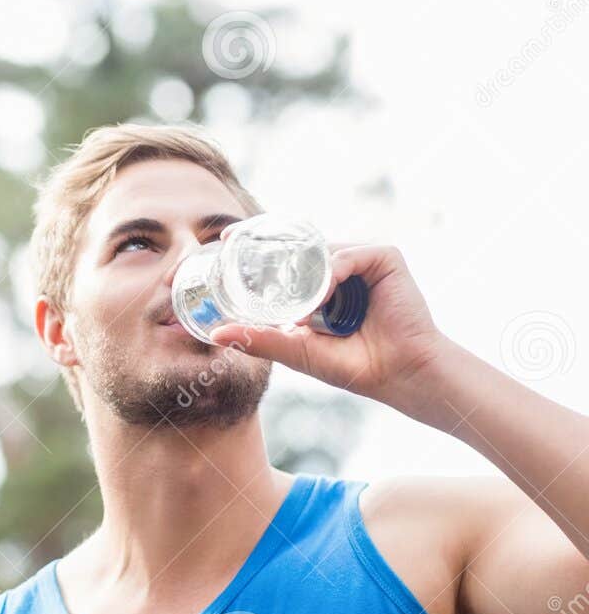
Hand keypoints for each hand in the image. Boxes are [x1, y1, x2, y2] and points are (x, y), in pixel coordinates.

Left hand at [206, 234, 453, 406]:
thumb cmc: (351, 365)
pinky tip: (322, 299)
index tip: (225, 238)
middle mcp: (339, 267)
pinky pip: (350, 255)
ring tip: (294, 307)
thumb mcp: (294, 350)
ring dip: (302, 275)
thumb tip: (217, 333)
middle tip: (232, 240)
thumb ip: (258, 339)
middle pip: (300, 245)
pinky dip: (333, 274)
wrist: (396, 375)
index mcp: (319, 284)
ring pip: (320, 250)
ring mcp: (361, 260)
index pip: (286, 256)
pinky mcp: (385, 259)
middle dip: (268, 243)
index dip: (258, 247)